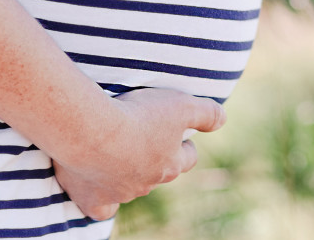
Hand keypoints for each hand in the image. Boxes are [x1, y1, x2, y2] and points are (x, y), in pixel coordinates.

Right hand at [51, 87, 224, 219]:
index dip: (184, 144)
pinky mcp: (93, 199)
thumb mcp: (182, 105)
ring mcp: (120, 194)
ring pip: (129, 188)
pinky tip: (97, 189)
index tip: (176, 132)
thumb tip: (223, 120)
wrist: (90, 130)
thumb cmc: (137, 116)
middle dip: (154, 157)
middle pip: (158, 173)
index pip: (187, 158)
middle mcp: (148, 184)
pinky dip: (101, 200)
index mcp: (170, 164)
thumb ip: (206, 113)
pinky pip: (101, 209)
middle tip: (141, 135)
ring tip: (113, 149)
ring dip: (126, 172)